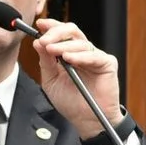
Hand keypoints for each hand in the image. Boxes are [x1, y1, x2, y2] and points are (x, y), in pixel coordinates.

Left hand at [32, 18, 120, 139]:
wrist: (87, 120)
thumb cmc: (71, 103)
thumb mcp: (51, 81)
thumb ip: (45, 62)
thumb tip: (38, 42)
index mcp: (70, 53)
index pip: (62, 33)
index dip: (51, 26)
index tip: (39, 24)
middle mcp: (83, 52)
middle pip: (72, 31)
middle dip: (56, 33)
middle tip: (44, 40)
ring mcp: (96, 56)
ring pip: (81, 43)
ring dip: (64, 46)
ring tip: (52, 50)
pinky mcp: (107, 64)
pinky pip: (94, 56)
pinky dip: (80, 56)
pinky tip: (69, 59)